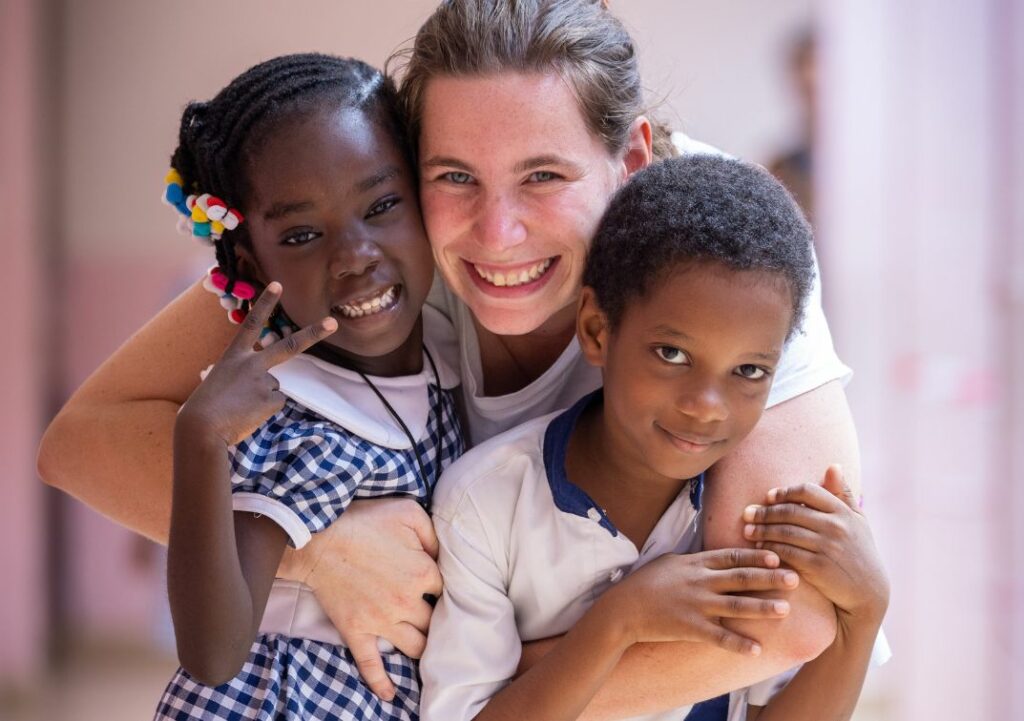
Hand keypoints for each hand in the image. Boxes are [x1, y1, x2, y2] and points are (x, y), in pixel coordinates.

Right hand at [177, 282, 336, 445]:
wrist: (201, 427)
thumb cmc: (205, 408)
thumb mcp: (221, 382)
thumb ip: (244, 377)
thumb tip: (271, 388)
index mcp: (233, 356)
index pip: (251, 323)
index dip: (265, 303)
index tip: (278, 284)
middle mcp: (252, 363)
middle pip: (289, 346)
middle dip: (313, 334)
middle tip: (332, 323)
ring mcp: (264, 380)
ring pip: (274, 388)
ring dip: (260, 399)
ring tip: (240, 407)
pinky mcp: (271, 399)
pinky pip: (275, 404)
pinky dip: (263, 411)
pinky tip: (248, 414)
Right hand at [282, 497, 442, 700]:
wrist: (316, 538)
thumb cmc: (363, 521)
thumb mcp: (408, 512)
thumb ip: (433, 533)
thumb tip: (442, 553)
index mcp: (423, 572)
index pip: (448, 589)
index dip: (443, 586)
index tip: (437, 585)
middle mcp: (407, 602)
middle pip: (435, 621)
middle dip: (440, 620)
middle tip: (437, 618)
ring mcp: (381, 621)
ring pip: (415, 646)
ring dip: (424, 648)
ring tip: (428, 648)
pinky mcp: (357, 631)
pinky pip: (371, 665)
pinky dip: (382, 683)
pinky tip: (390, 695)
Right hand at [603, 548, 799, 655]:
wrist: (623, 609)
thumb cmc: (646, 582)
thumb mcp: (671, 561)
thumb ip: (697, 558)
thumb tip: (718, 554)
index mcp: (696, 563)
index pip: (732, 556)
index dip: (756, 555)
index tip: (778, 554)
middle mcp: (700, 582)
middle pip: (740, 578)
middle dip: (769, 578)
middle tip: (795, 578)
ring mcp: (696, 605)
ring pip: (735, 606)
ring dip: (761, 608)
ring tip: (785, 609)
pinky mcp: (690, 627)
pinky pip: (719, 637)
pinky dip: (738, 644)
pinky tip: (756, 649)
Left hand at [742, 465, 889, 627]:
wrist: (869, 592)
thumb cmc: (859, 552)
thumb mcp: (858, 522)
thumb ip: (843, 494)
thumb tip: (833, 466)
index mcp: (843, 512)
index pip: (807, 491)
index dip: (784, 492)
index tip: (768, 496)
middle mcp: (836, 526)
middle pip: (791, 511)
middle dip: (765, 511)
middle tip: (747, 513)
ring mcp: (827, 547)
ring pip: (785, 531)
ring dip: (762, 529)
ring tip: (748, 530)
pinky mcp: (818, 567)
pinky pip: (786, 552)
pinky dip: (770, 548)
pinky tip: (760, 547)